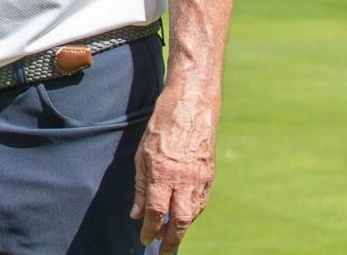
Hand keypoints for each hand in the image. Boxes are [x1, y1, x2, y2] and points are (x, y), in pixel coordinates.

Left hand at [131, 81, 219, 251]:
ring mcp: (200, 178)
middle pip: (179, 219)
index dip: (150, 229)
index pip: (155, 210)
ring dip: (181, 227)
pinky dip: (191, 213)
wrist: (191, 107)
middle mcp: (184, 178)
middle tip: (163, 252)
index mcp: (163, 172)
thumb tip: (136, 214)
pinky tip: (183, 217)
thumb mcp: (141, 154)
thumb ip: (140, 186)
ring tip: (169, 235)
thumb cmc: (161, 127)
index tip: (145, 240)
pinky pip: (201, 202)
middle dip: (171, 239)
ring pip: (192, 213)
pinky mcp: (210, 175)